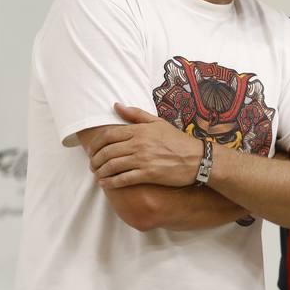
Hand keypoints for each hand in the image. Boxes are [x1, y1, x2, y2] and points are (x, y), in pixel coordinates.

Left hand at [87, 104, 203, 188]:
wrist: (197, 158)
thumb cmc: (177, 140)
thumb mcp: (157, 122)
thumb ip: (135, 114)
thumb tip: (116, 105)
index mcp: (139, 130)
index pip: (109, 135)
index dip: (96, 144)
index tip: (92, 150)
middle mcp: (138, 144)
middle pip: (107, 151)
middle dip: (95, 160)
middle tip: (92, 165)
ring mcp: (143, 160)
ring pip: (112, 165)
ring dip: (100, 171)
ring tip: (97, 175)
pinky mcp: (148, 174)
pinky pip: (123, 179)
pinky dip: (111, 182)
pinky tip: (105, 184)